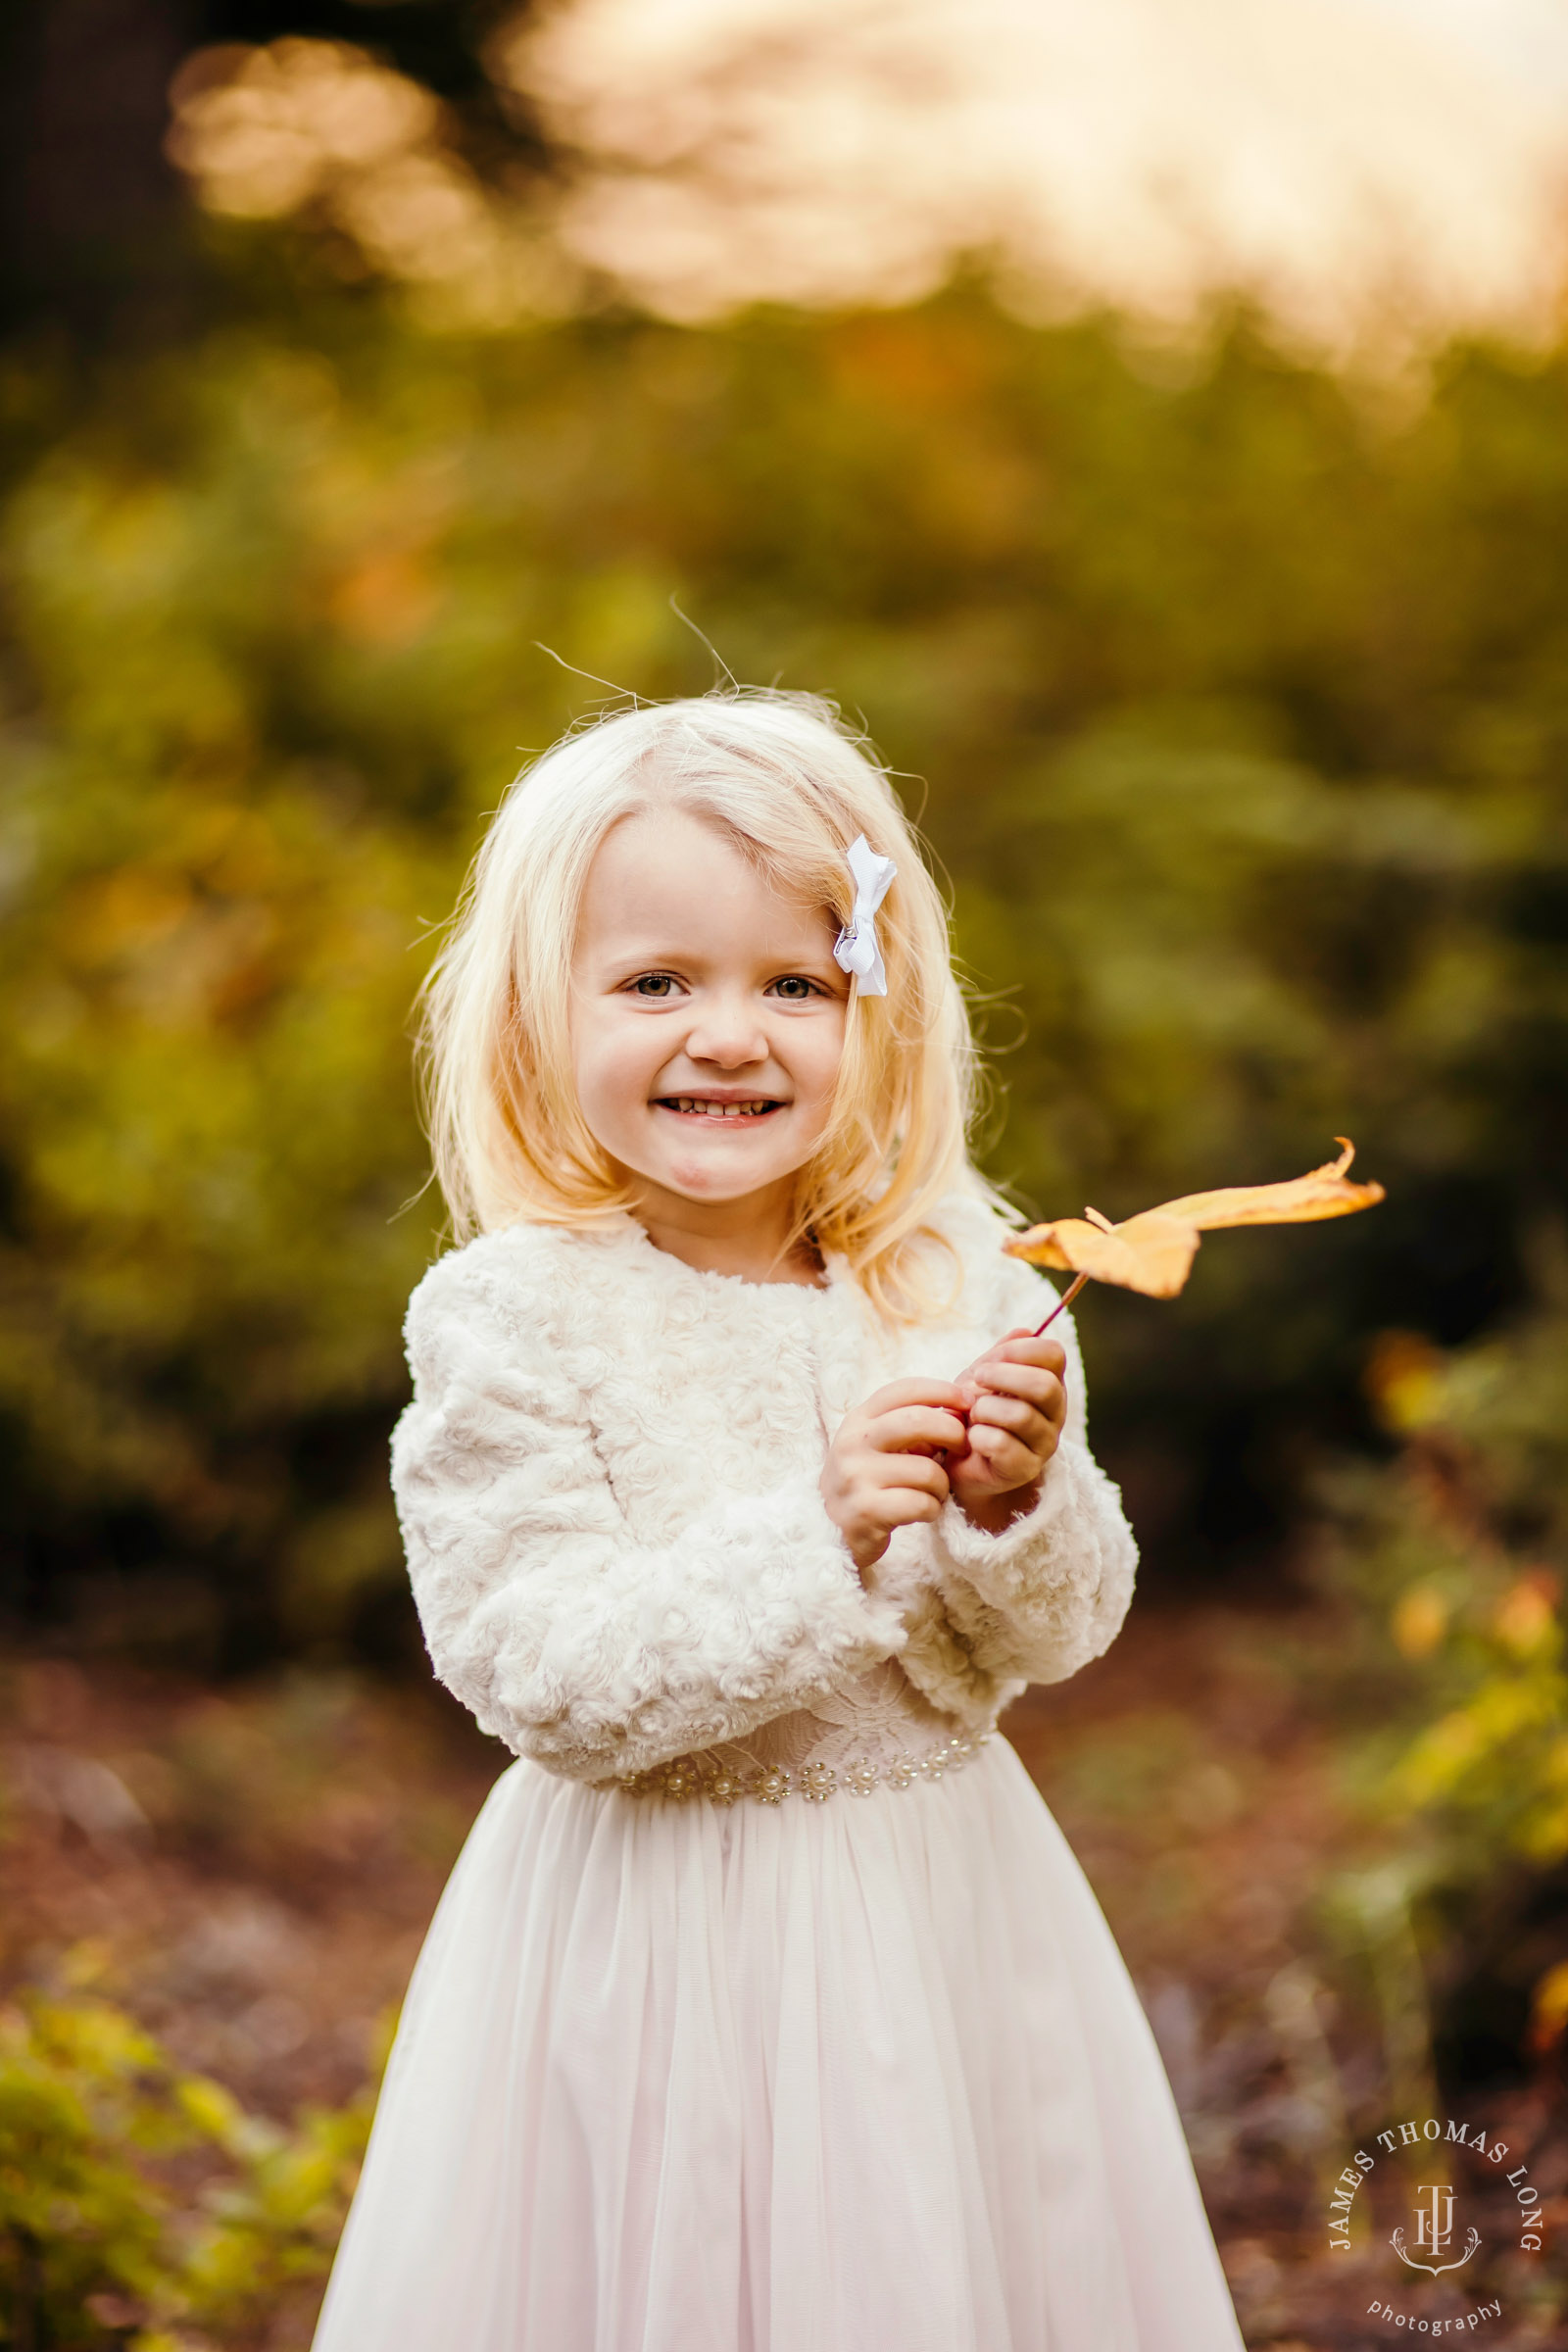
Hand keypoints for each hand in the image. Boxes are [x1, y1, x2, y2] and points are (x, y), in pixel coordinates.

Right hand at [821, 1377, 968, 1574]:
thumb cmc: (867, 1482)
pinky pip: (921, 1503)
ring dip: (943, 1484)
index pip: (904, 1390)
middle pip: (917, 1420)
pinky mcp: (865, 1511)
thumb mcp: (879, 1446)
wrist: (828, 1531)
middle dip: (953, 1433)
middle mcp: (852, 1443)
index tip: (968, 1403)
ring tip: (934, 1492)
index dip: (942, 1391)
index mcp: (858, 1420)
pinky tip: (924, 1511)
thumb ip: (913, 1426)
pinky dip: (933, 1509)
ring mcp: (856, 1477)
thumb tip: (960, 1411)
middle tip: (962, 1448)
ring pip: (927, 1470)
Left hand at [946, 1329, 1067, 1529]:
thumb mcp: (982, 1378)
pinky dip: (977, 1437)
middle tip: (976, 1381)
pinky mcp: (1025, 1469)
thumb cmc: (974, 1414)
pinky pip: (1001, 1444)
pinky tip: (971, 1440)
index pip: (1054, 1354)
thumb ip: (1001, 1355)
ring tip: (972, 1416)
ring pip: (1020, 1415)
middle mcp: (1055, 1413)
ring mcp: (1044, 1444)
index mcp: (1049, 1383)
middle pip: (1043, 1385)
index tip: (988, 1361)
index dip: (1019, 1350)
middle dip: (1002, 1377)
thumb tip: (1025, 1330)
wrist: (959, 1460)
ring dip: (985, 1410)